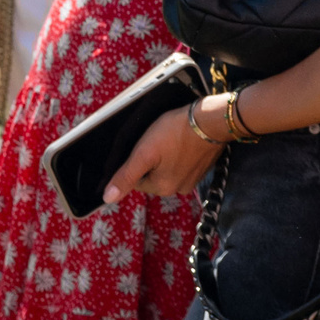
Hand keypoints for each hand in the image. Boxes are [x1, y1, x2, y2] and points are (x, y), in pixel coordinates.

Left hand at [102, 100, 226, 204]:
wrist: (211, 120)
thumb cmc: (174, 133)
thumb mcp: (144, 153)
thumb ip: (126, 176)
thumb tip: (107, 199)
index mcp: (163, 189)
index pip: (136, 180)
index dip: (135, 161)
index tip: (142, 146)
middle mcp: (179, 190)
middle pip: (151, 175)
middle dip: (150, 159)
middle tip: (156, 140)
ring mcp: (193, 180)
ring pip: (166, 169)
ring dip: (164, 156)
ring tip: (168, 139)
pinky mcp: (202, 168)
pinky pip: (181, 164)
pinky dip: (177, 154)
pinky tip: (179, 141)